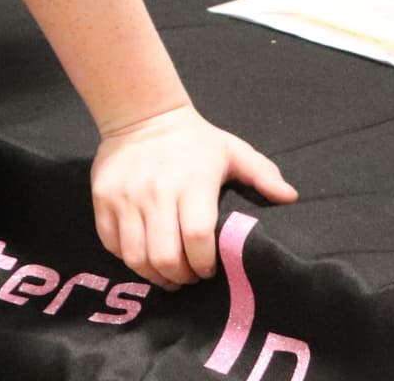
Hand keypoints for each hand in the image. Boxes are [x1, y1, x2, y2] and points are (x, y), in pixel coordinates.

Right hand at [91, 105, 296, 288]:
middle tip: (187, 277)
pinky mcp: (102, 199)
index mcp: (192, 184)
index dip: (204, 263)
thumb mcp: (232, 151)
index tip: (209, 269)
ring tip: (165, 274)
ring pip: (136, 257)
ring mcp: (125, 197)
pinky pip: (111, 243)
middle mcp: (156, 192)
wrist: (141, 115)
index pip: (197, 238)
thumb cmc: (194, 141)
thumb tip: (291, 197)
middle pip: (164, 256)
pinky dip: (127, 258)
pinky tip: (142, 255)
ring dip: (153, 274)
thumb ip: (262, 174)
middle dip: (179, 277)